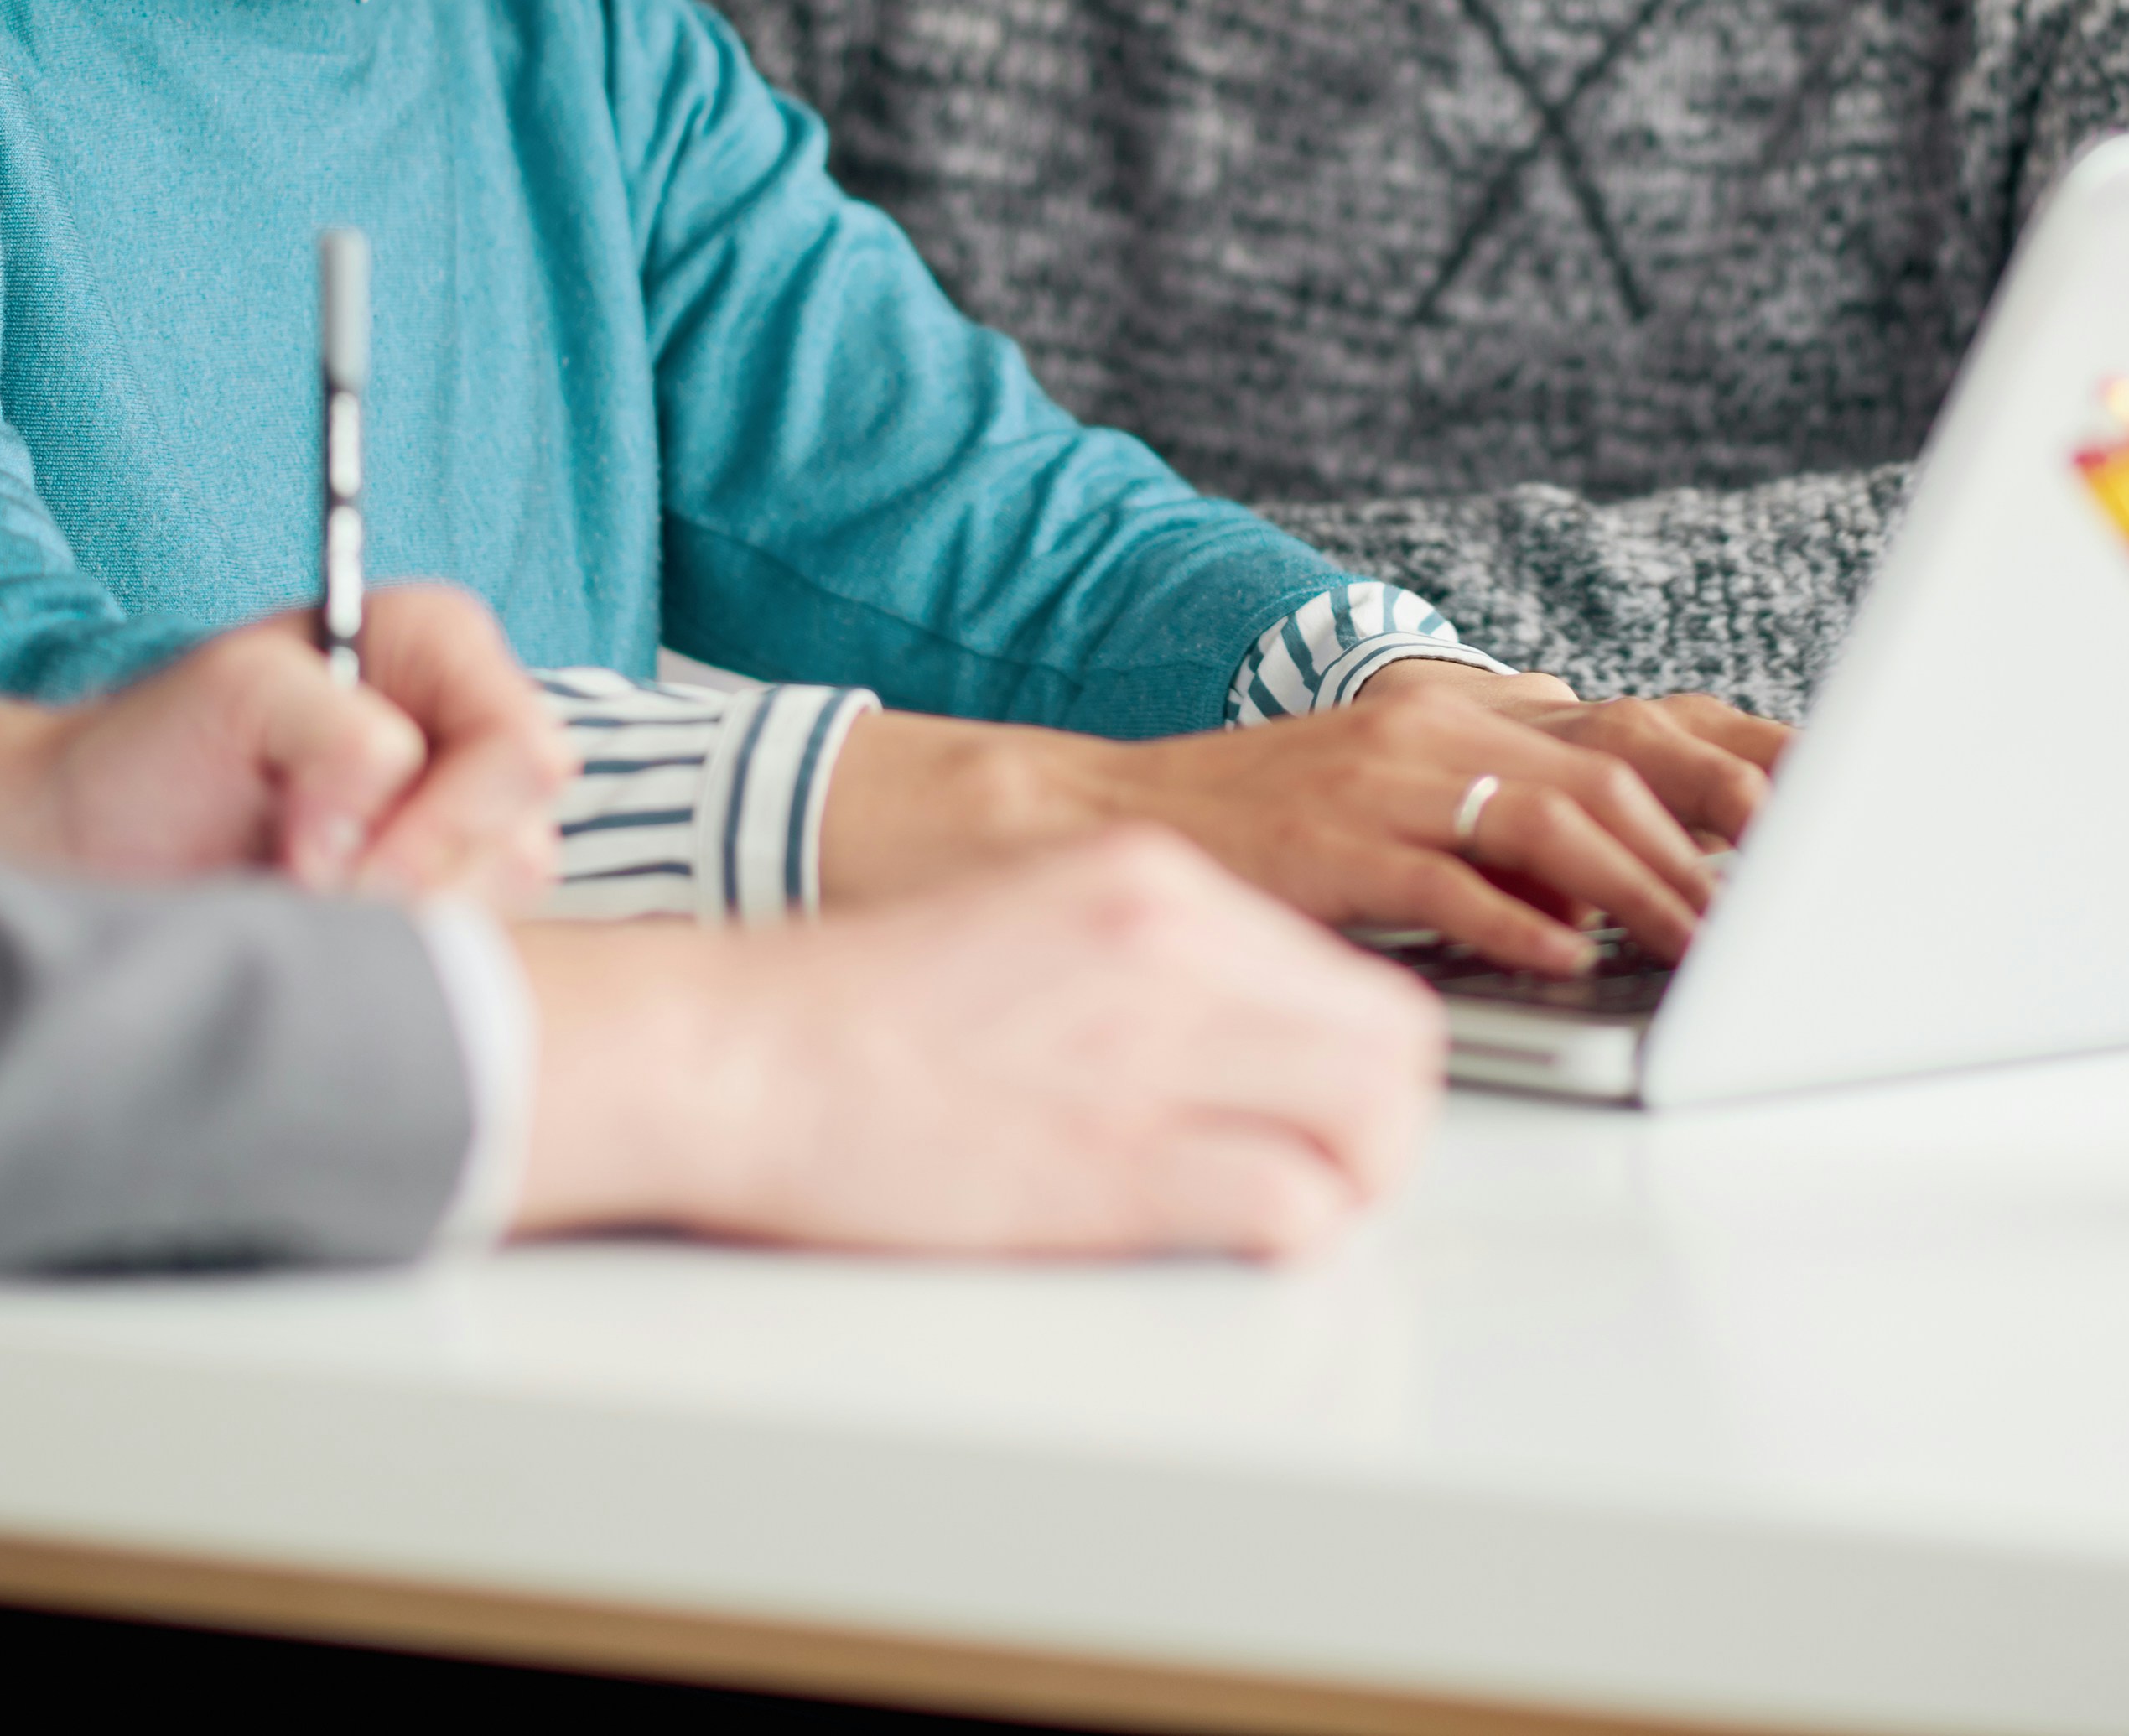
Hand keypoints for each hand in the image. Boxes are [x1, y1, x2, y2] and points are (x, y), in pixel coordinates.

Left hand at [0, 585, 567, 900]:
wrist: (88, 843)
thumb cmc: (153, 750)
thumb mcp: (233, 696)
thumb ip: (331, 727)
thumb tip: (389, 801)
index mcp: (441, 645)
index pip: (522, 748)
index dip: (439, 819)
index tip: (320, 859)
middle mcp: (470, 724)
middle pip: (523, 833)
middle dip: (411, 879)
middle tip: (300, 886)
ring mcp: (463, 816)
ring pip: (501, 898)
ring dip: (397, 918)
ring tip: (298, 898)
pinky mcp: (441, 892)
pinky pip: (467, 939)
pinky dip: (391, 948)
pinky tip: (323, 927)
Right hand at [507, 828, 1439, 1255]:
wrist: (736, 1054)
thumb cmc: (852, 1014)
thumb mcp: (1032, 925)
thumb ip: (1149, 967)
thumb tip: (1241, 1040)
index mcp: (1154, 887)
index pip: (1344, 971)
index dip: (1357, 1055)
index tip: (1326, 1103)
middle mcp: (1176, 948)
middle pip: (1392, 1038)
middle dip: (1387, 1121)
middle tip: (1340, 1172)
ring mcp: (1151, 1053)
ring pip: (1373, 1116)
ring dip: (1358, 1180)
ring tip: (1300, 1212)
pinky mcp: (1115, 1163)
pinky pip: (1291, 1204)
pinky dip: (1291, 1234)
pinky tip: (1238, 1242)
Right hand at [817, 660, 1790, 972]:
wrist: (1086, 823)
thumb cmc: (1245, 833)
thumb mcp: (1379, 789)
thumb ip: (1487, 799)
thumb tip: (1604, 850)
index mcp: (1453, 707)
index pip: (1627, 721)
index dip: (1732, 759)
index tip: (1816, 809)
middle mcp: (1428, 722)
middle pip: (1614, 765)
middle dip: (1713, 834)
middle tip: (1788, 895)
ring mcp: (1377, 776)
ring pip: (1552, 815)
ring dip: (1643, 886)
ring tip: (1705, 942)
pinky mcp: (1326, 842)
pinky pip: (1449, 878)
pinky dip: (1523, 922)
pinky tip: (1573, 960)